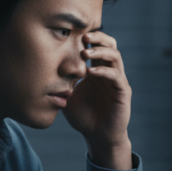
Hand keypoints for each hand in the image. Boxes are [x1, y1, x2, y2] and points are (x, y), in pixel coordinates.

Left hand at [63, 31, 132, 169]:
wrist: (98, 137)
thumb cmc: (83, 117)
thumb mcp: (68, 96)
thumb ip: (63, 82)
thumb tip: (49, 67)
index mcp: (97, 70)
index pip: (96, 46)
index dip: (87, 37)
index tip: (72, 34)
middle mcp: (109, 72)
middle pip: (110, 44)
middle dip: (97, 37)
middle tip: (83, 36)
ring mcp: (117, 80)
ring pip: (115, 56)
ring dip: (100, 51)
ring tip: (85, 52)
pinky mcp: (123, 91)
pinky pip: (116, 76)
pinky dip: (103, 71)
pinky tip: (90, 72)